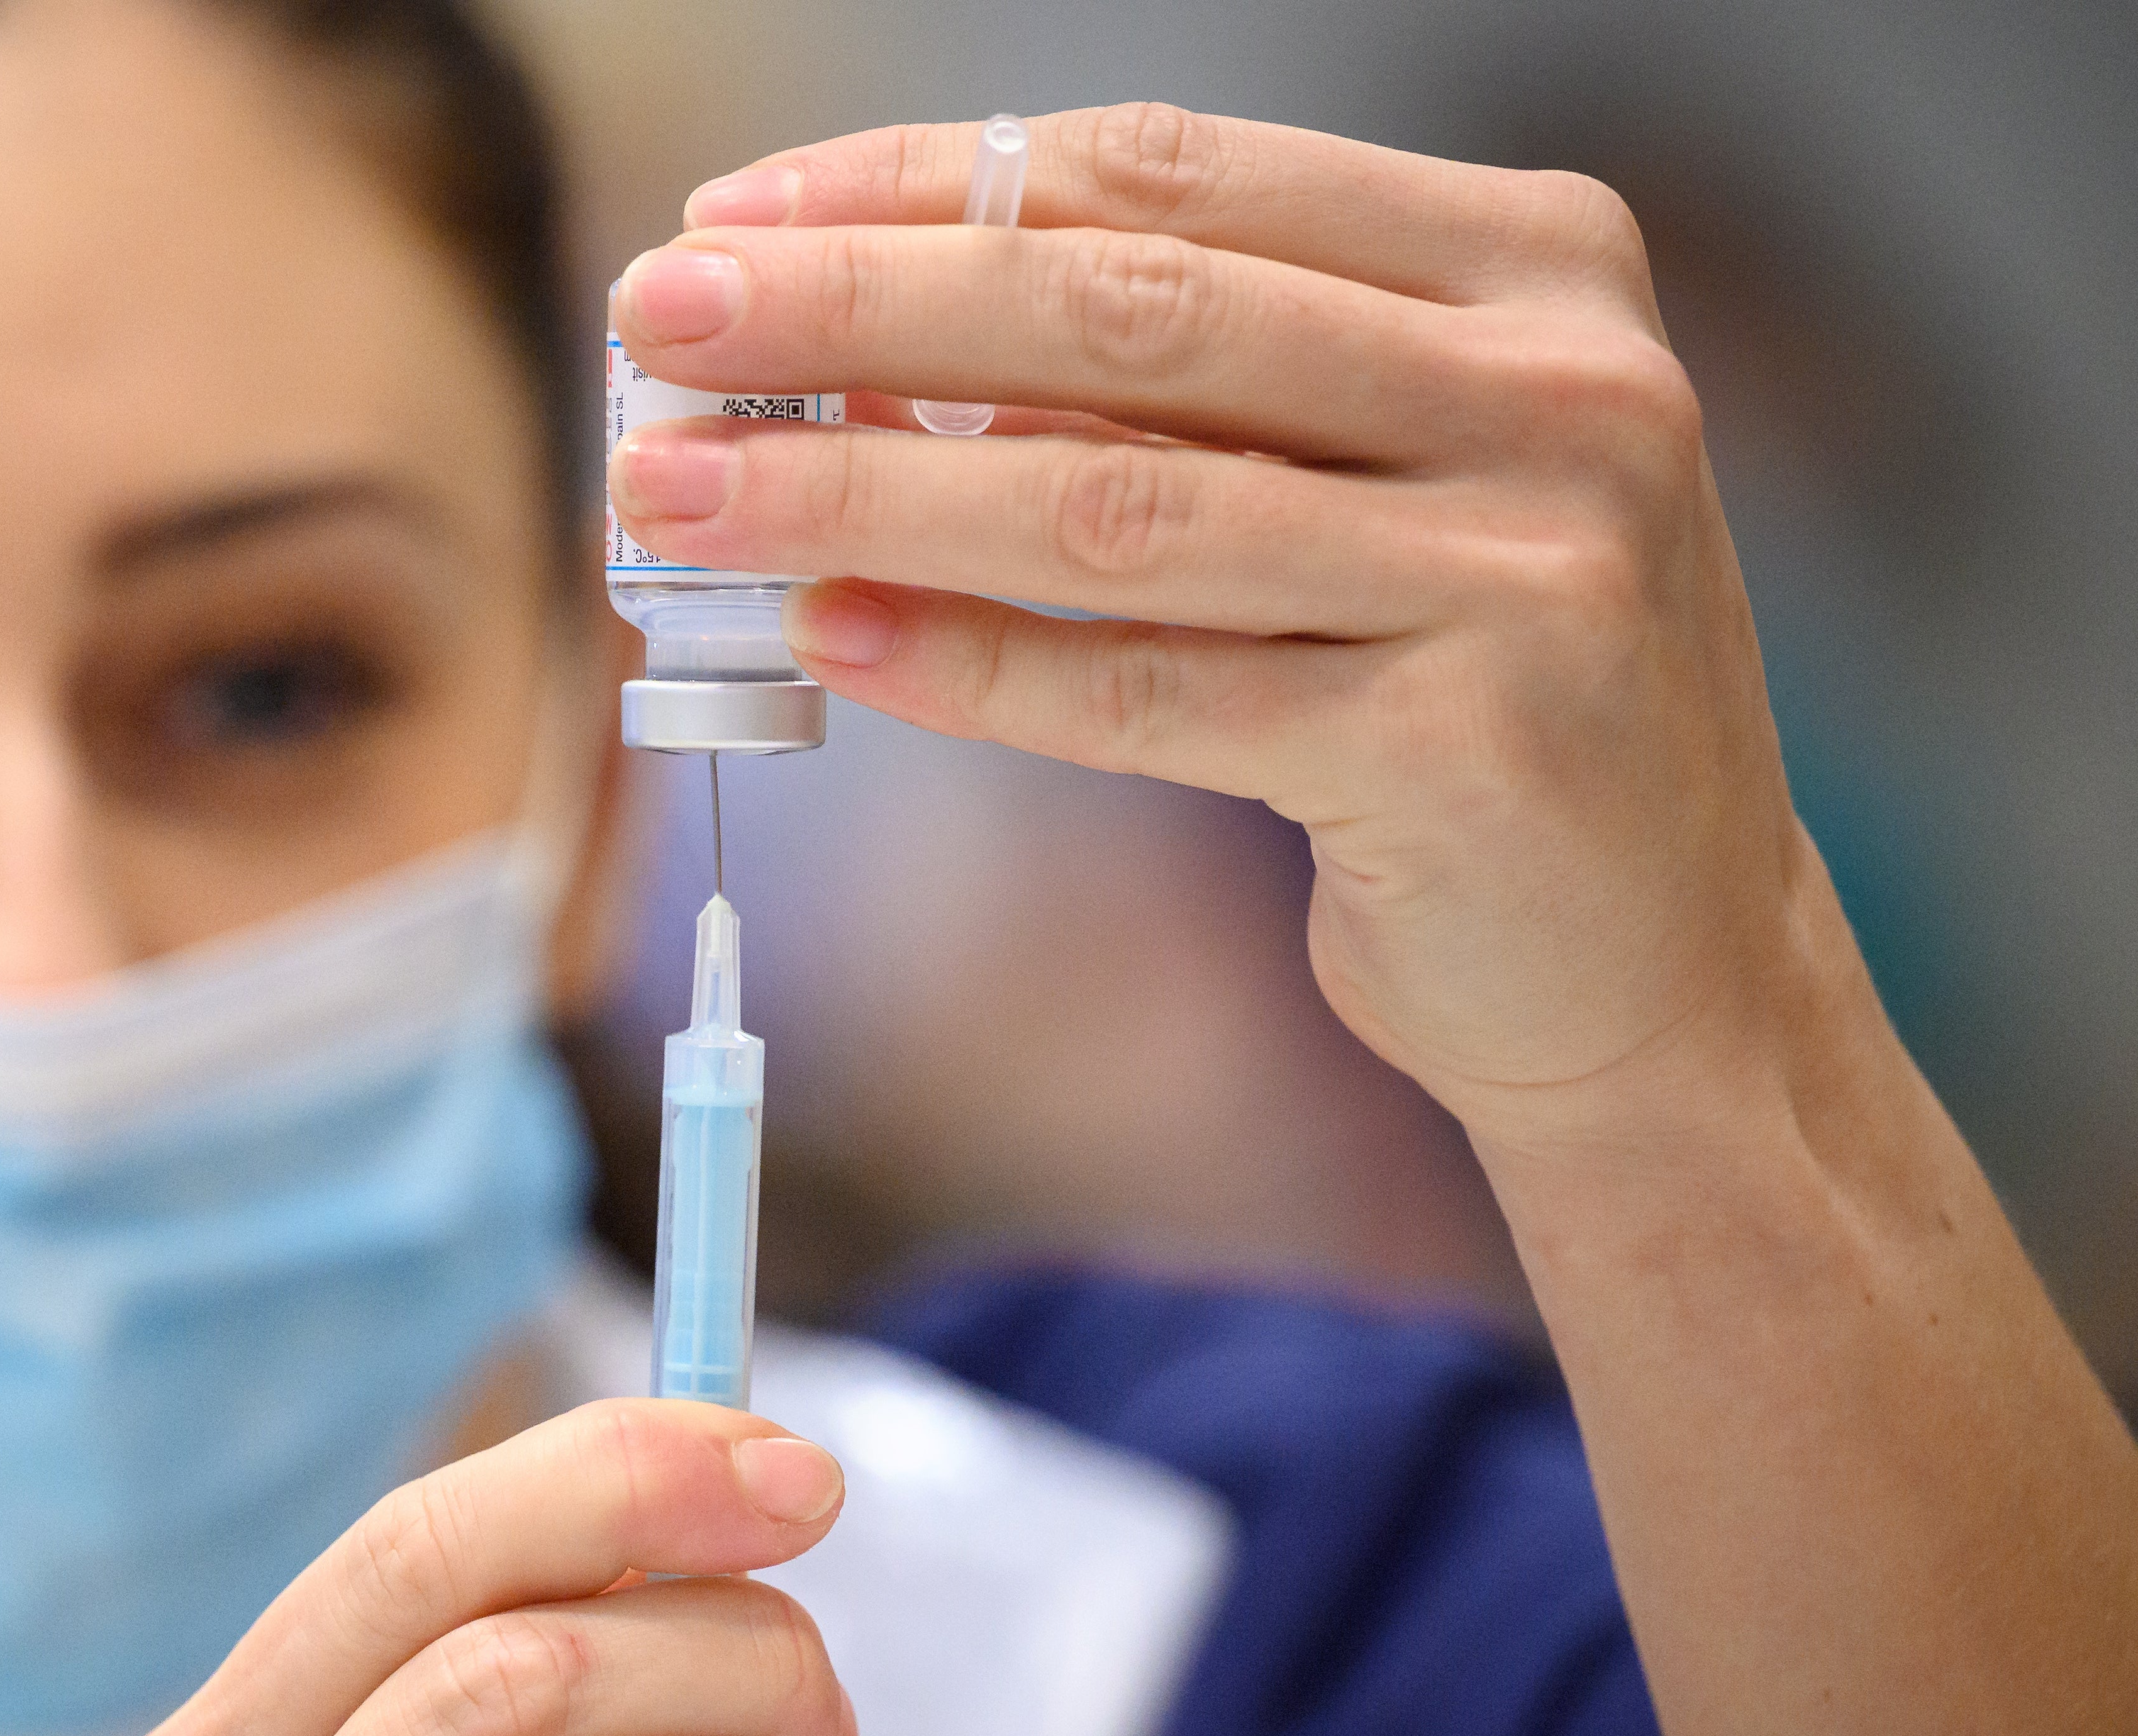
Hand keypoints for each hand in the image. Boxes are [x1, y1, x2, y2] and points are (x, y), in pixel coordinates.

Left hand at [607, 105, 1845, 1159]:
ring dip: (864, 490)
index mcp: (1529, 267)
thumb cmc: (1470, 701)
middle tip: (658, 313)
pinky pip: (1152, 691)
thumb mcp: (1358, 491)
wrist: (1667, 970)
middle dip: (856, 307)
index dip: (928, 183)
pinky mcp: (1471, 750)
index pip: (1168, 177)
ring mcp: (1535, 569)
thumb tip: (865, 354)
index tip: (738, 209)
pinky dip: (970, 663)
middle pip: (1126, 312)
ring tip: (681, 487)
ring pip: (1117, 501)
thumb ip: (1171, 405)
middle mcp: (1560, 389)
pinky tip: (825, 635)